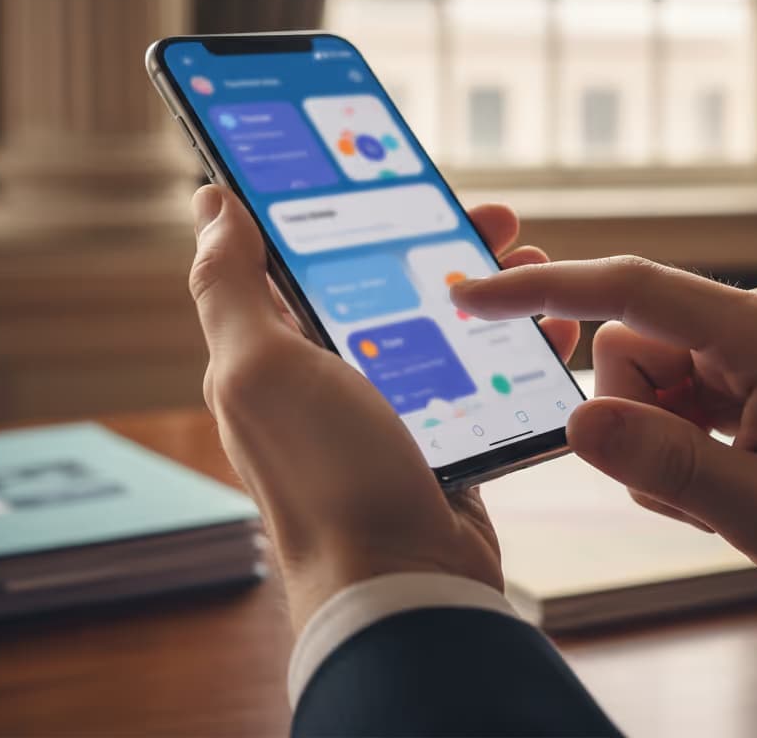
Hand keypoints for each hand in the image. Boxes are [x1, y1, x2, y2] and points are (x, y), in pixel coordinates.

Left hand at [188, 186, 578, 630]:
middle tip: (496, 214)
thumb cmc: (326, 474)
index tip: (399, 172)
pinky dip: (513, 343)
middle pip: (387, 281)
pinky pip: (478, 371)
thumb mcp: (261, 368)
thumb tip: (208, 203)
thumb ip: (229, 285)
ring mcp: (388, 406)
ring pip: (439, 321)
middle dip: (440, 240)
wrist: (404, 585)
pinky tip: (548, 324)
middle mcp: (327, 374)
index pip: (309, 254)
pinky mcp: (440, 434)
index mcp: (276, 349)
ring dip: (487, 284)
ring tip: (534, 255)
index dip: (350, 208)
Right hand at [452, 258, 756, 609]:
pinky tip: (722, 475)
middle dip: (633, 419)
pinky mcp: (744, 362)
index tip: (471, 294)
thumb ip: (667, 464)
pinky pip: (671, 390)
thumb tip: (575, 419)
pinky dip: (675, 438)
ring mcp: (748, 339)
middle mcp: (751, 318)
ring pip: (642, 375)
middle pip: (627, 347)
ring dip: (656, 438)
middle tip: (688, 486)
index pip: (629, 289)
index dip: (544, 290)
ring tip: (716, 490)